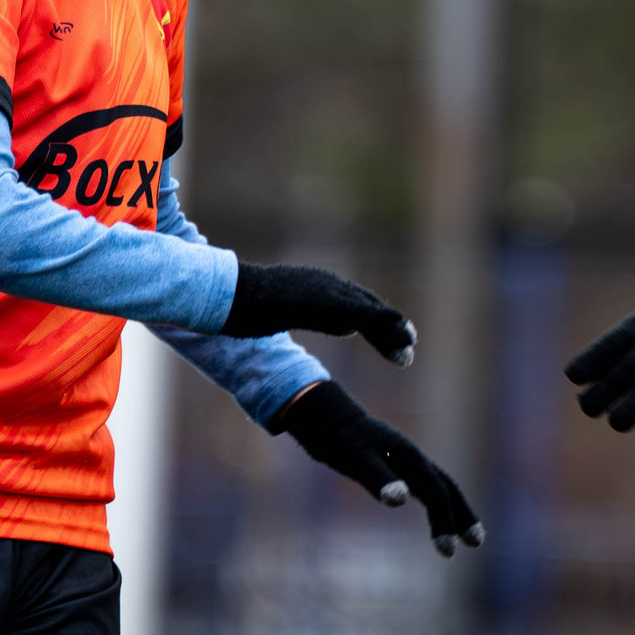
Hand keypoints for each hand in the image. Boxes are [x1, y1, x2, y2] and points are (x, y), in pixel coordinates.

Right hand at [221, 262, 415, 363]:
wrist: (226, 295)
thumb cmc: (248, 307)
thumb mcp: (293, 314)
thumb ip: (322, 317)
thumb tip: (350, 326)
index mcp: (319, 286)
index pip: (356, 306)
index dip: (379, 325)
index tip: (398, 343)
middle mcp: (327, 283)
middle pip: (368, 306)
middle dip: (389, 330)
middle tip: (409, 350)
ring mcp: (324, 289)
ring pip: (368, 310)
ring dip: (389, 332)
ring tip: (407, 351)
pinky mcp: (321, 300)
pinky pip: (359, 311)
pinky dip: (381, 323)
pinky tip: (395, 335)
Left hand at [272, 380, 485, 555]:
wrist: (327, 418)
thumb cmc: (340, 441)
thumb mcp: (356, 461)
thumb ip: (377, 479)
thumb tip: (400, 500)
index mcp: (409, 457)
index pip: (436, 493)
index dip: (446, 522)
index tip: (449, 552)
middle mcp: (413, 457)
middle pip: (447, 487)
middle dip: (462, 514)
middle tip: (477, 543)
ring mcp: (407, 458)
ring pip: (439, 484)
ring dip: (453, 508)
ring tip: (465, 534)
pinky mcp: (397, 462)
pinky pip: (425, 483)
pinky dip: (436, 500)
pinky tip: (434, 511)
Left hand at [564, 282, 634, 443]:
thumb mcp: (631, 335)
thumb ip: (607, 358)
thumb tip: (578, 386)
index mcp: (632, 330)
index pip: (606, 348)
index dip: (588, 363)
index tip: (575, 377)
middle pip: (624, 372)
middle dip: (602, 394)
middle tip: (589, 407)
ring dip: (628, 412)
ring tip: (617, 421)